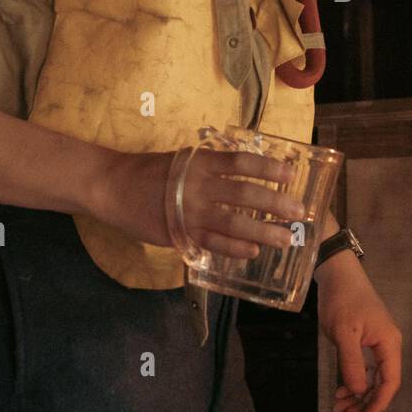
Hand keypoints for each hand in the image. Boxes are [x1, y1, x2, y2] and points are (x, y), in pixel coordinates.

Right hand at [93, 147, 303, 255]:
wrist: (113, 187)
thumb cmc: (150, 171)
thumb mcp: (182, 159)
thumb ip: (210, 165)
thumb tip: (244, 170)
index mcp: (200, 163)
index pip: (241, 162)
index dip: (267, 167)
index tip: (291, 173)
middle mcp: (199, 186)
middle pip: (245, 194)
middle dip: (275, 203)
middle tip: (299, 211)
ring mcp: (190, 212)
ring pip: (233, 223)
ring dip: (262, 232)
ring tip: (285, 238)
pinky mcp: (180, 234)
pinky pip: (213, 243)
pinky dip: (234, 249)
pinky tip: (252, 252)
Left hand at [316, 251, 401, 411]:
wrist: (337, 273)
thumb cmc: (342, 299)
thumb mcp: (344, 332)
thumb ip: (352, 362)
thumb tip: (359, 391)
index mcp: (389, 343)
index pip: (390, 381)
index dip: (379, 403)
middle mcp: (387, 345)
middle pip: (382, 383)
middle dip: (365, 402)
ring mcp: (376, 343)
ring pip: (371, 377)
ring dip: (357, 395)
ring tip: (340, 409)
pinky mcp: (364, 341)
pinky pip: (363, 368)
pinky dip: (353, 381)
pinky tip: (341, 391)